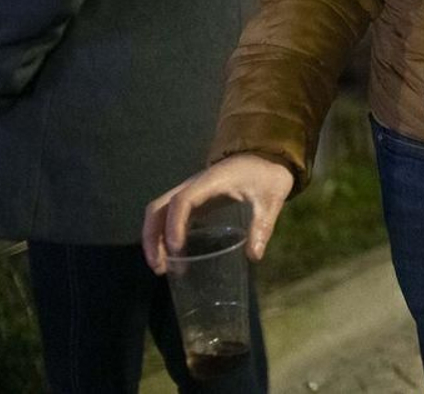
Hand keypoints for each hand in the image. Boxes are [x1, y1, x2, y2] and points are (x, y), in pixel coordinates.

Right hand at [143, 154, 293, 272]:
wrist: (268, 155)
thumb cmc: (268, 175)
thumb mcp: (271, 199)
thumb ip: (262, 225)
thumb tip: (254, 257)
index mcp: (211, 182)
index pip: (182, 201)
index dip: (175, 226)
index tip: (177, 250)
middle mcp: (194, 185)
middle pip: (158, 208)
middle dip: (152, 237)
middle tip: (160, 267)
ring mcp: (192, 192)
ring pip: (160, 211)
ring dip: (154, 238)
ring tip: (162, 268)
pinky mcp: (195, 199)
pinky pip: (170, 215)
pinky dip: (164, 234)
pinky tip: (173, 255)